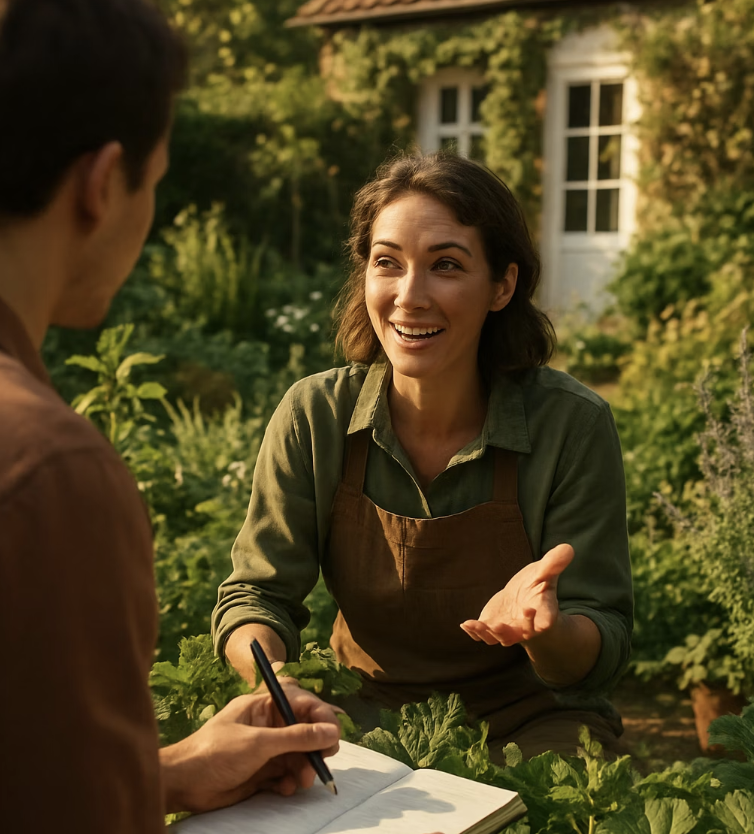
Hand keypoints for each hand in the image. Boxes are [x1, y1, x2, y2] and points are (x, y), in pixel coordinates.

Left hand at [161, 688, 340, 814]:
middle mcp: (266, 725)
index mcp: (262, 706)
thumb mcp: (259, 742)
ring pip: (295, 755)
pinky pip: (285, 774)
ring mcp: (263, 749)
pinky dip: (289, 781)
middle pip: (301, 730)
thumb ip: (296, 737)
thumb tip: (330, 731)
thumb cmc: (215, 752)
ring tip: (303, 780)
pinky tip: (285, 788)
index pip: (300, 703)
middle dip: (313, 746)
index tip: (334, 732)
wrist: (183, 784)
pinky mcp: (259, 772)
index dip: (319, 715)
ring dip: (303, 767)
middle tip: (324, 759)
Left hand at [460, 543, 573, 646]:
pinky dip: (475, 632)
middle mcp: (526, 626)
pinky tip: (465, 624)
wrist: (524, 598)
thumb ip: (553, 564)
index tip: (537, 618)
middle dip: (509, 631)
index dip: (542, 621)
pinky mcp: (492, 627)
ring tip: (475, 625)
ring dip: (487, 634)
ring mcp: (508, 629)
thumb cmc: (537, 586)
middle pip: (519, 634)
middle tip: (499, 625)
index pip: (546, 620)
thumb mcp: (545, 573)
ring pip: (497, 638)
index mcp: (543, 613)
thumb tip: (568, 548)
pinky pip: (483, 635)